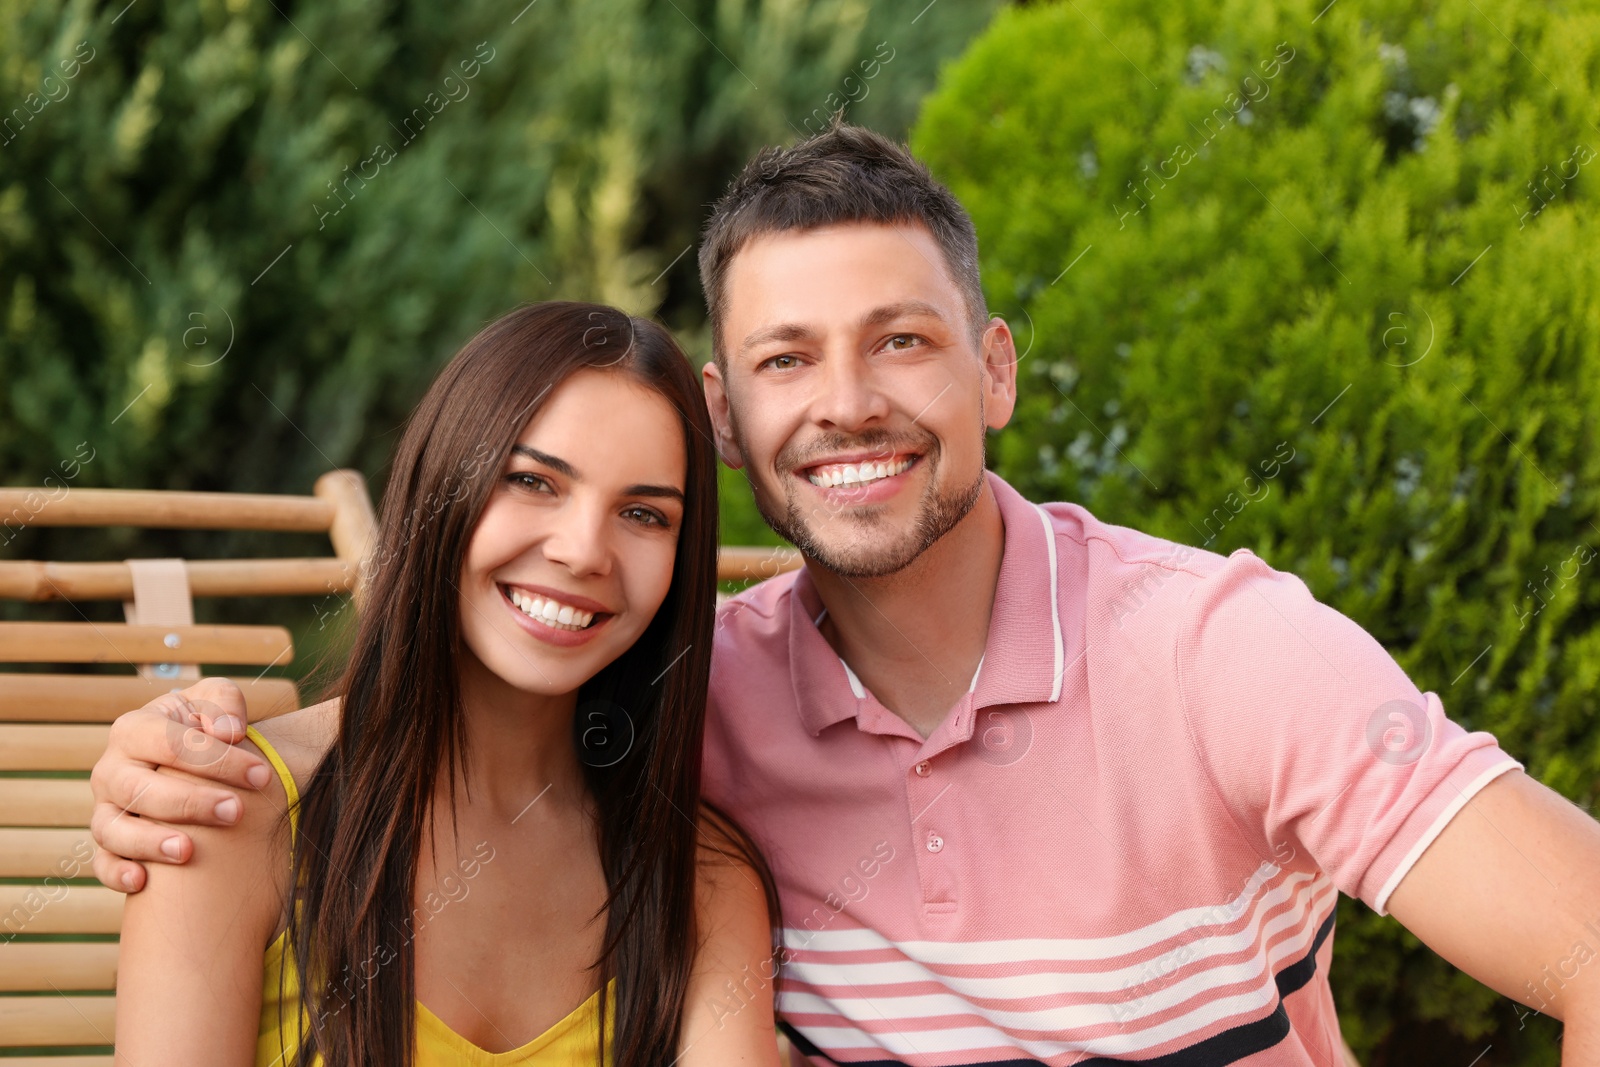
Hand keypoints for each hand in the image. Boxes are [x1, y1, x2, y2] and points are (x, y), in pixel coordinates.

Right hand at [88, 677, 271, 891]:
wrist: (181, 756)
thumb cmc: (201, 726)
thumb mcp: (213, 701)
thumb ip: (223, 702)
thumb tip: (230, 732)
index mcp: (133, 729)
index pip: (171, 744)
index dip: (218, 760)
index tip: (262, 775)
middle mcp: (111, 770)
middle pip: (139, 789)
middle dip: (190, 802)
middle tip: (235, 812)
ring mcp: (105, 808)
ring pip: (113, 829)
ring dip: (149, 842)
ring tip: (189, 851)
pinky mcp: (107, 842)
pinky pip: (102, 863)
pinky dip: (116, 873)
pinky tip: (142, 882)